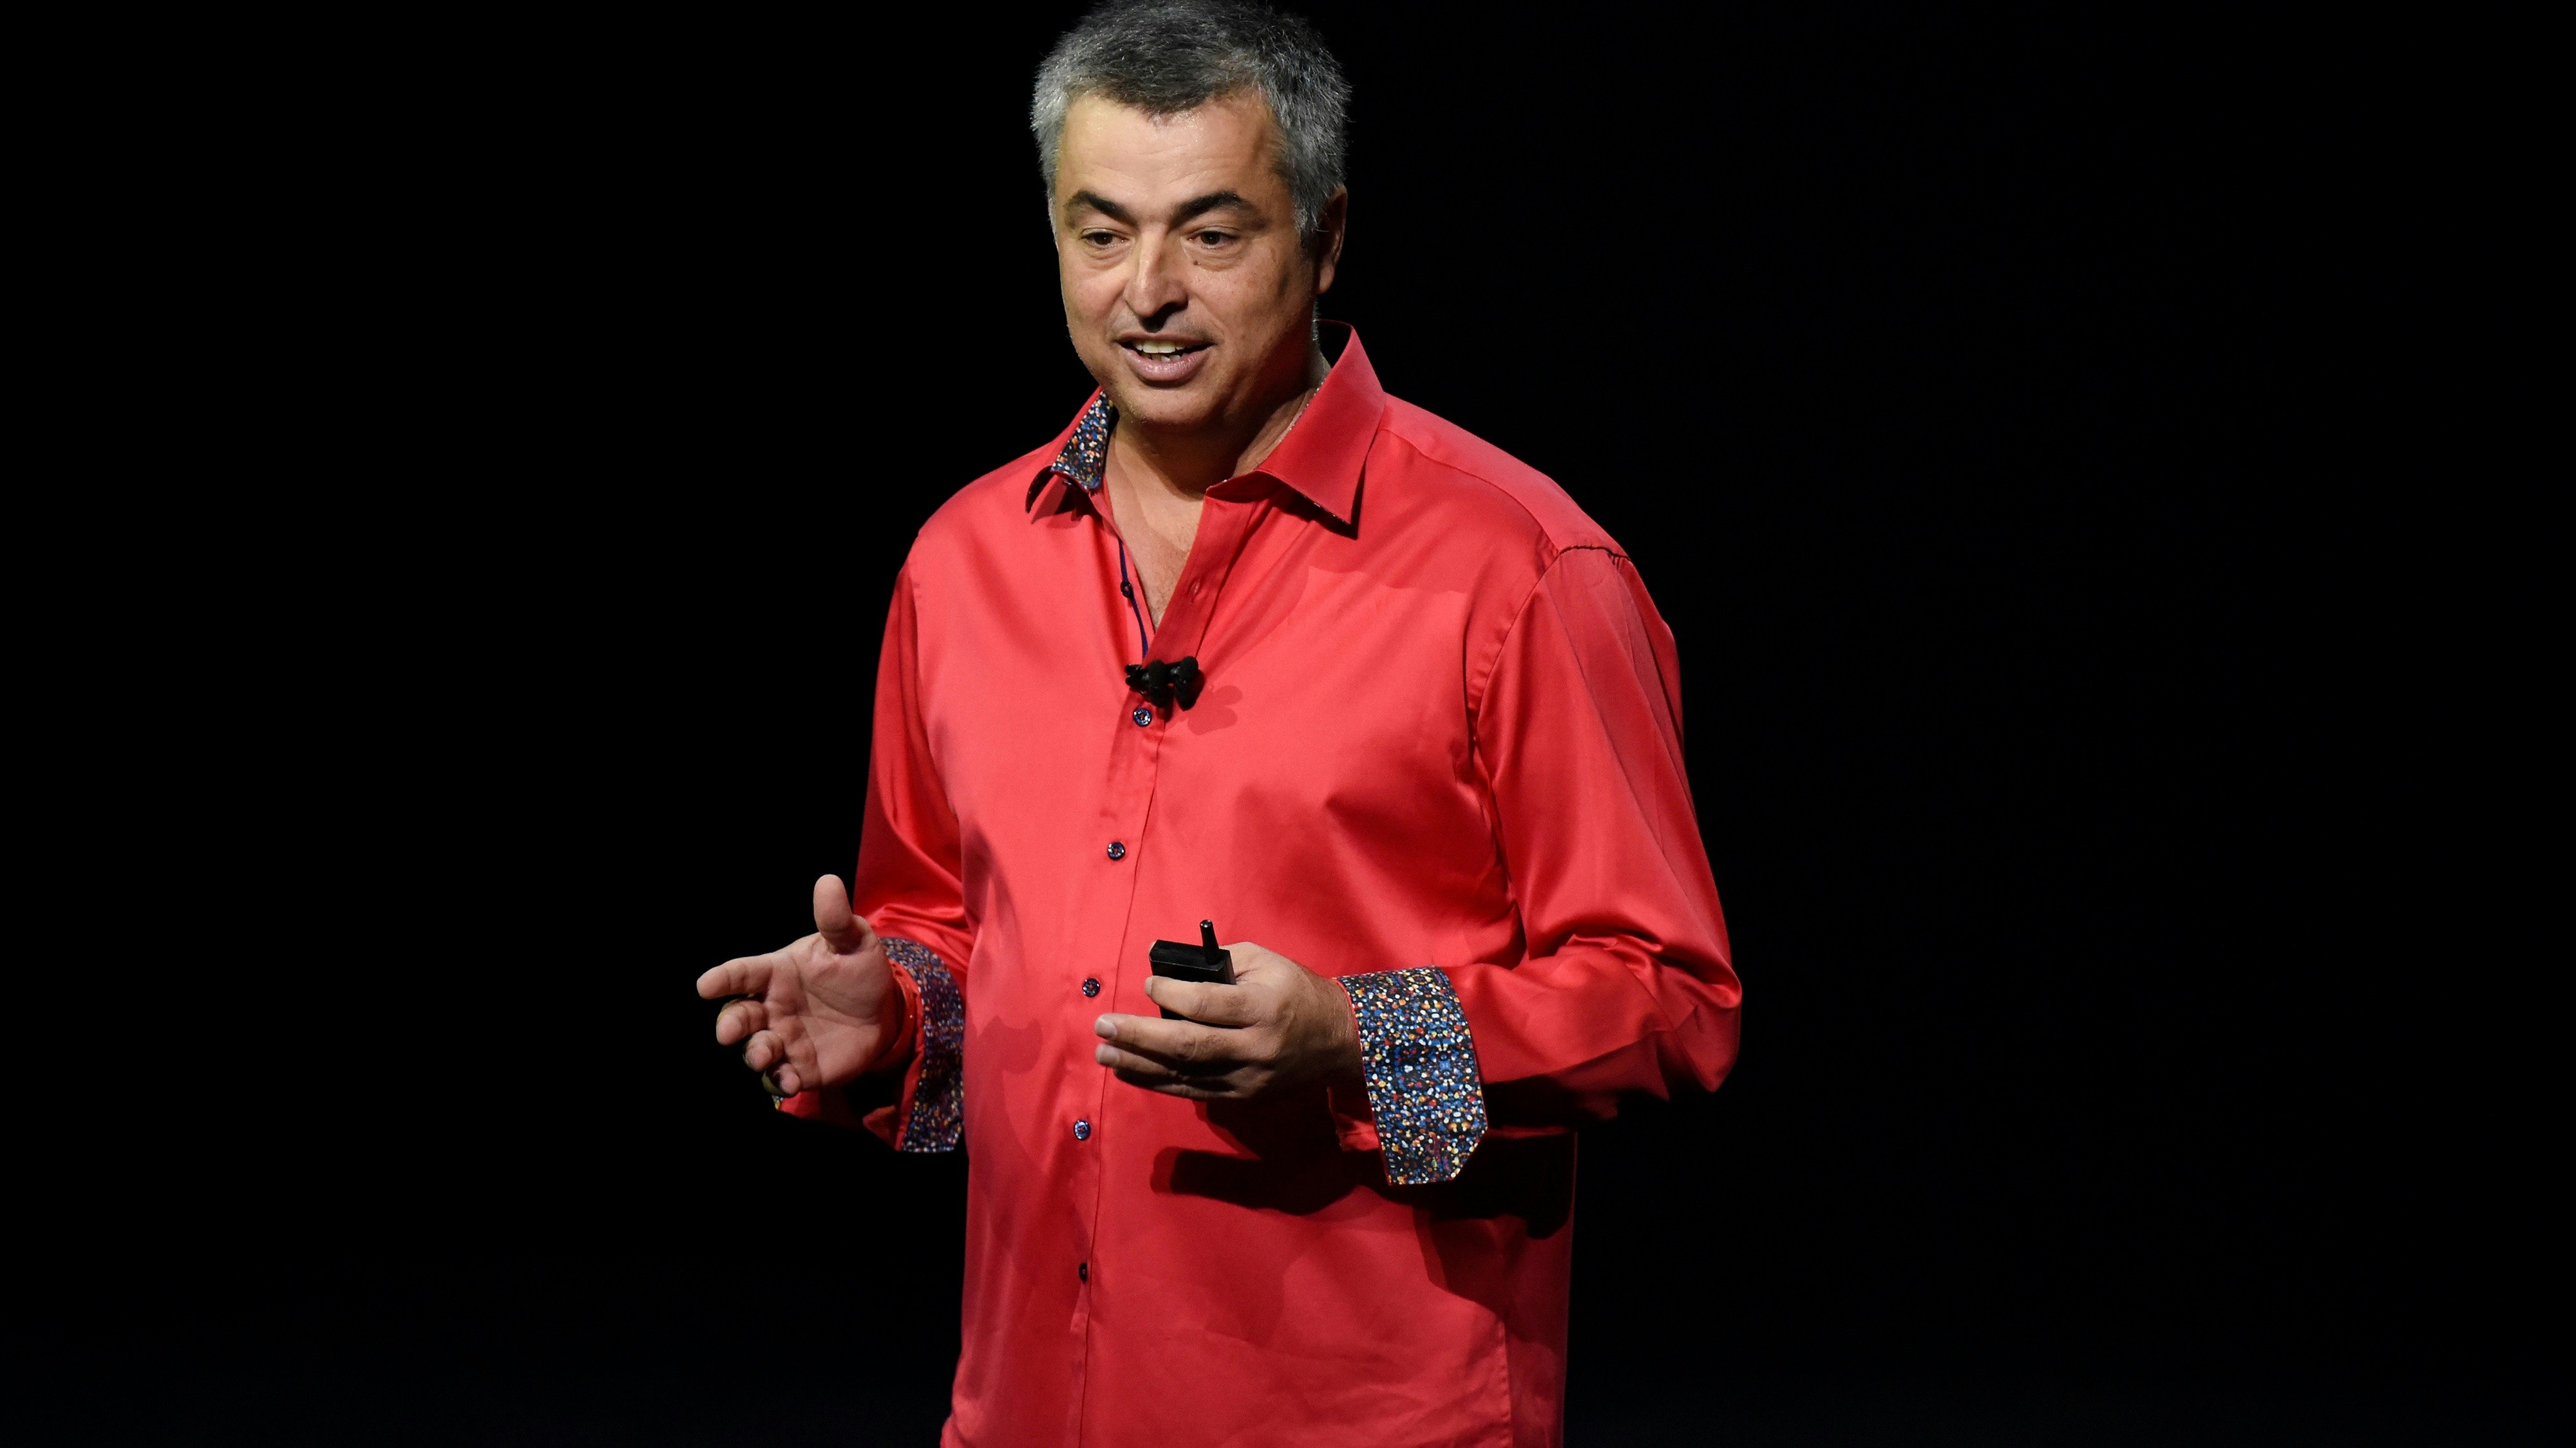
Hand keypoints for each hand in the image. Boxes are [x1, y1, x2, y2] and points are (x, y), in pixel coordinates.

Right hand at [696, 875, 904, 1096]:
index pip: (743, 972)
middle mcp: (770, 1007)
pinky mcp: (797, 1067)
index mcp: (776, 972)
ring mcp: (782, 1039)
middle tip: (729, 1032)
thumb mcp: (852, 942)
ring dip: (753, 1054)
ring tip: (763, 1056)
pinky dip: (779, 1081)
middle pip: (738, 1016)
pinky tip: (789, 1082)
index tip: (705, 985)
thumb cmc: (857, 970)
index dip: (723, 978)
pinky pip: (779, 1078)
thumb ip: (836, 920)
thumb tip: (828, 882)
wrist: (882, 1011)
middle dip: (730, 1024)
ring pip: (754, 1049)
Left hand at [1092, 942, 1362, 1100]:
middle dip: (1139, 1036)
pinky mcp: (1242, 1097)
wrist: (1338, 1041)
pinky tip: (1129, 1071)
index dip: (1171, 995)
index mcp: (1263, 1008)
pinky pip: (1192, 1091)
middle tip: (1103, 1025)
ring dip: (1138, 1064)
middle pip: (1188, 1045)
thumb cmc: (1297, 992)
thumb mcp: (1268, 963)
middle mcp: (1255, 1048)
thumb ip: (1221, 962)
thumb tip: (1169, 967)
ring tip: (1104, 1052)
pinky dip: (1157, 1082)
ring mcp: (1248, 1078)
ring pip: (1184, 1074)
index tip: (1148, 986)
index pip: (1208, 1005)